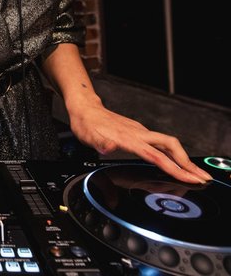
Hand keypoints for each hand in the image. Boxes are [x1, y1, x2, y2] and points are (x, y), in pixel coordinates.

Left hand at [67, 101, 212, 184]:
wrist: (85, 108)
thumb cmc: (86, 123)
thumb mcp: (88, 136)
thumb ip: (99, 143)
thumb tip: (107, 148)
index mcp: (129, 138)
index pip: (157, 156)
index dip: (174, 168)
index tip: (189, 178)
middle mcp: (138, 133)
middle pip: (170, 146)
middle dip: (187, 163)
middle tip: (201, 177)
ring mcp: (139, 131)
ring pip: (167, 144)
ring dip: (182, 158)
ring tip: (193, 172)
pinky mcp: (137, 132)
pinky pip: (159, 143)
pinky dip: (171, 153)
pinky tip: (173, 160)